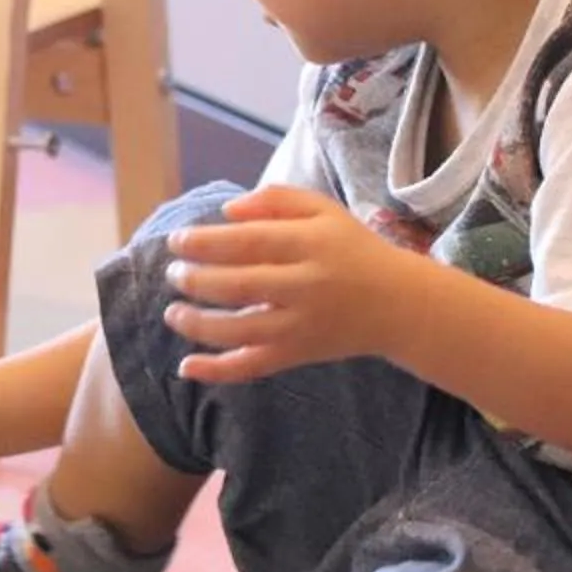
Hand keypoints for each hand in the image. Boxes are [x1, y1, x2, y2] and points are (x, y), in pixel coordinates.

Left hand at [161, 186, 426, 383]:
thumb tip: (227, 211)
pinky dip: (218, 371)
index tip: (177, 241)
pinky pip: (253, 367)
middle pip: (239, 286)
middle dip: (195, 280)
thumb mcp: (324, 211)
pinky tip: (186, 366)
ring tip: (172, 311)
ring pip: (239, 331)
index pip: (248, 242)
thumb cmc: (353, 249)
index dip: (206, 242)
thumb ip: (276, 200)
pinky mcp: (298, 354)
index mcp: (310, 244)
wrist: (400, 304)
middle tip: (173, 272)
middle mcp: (305, 286)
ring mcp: (301, 325)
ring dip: (196, 323)